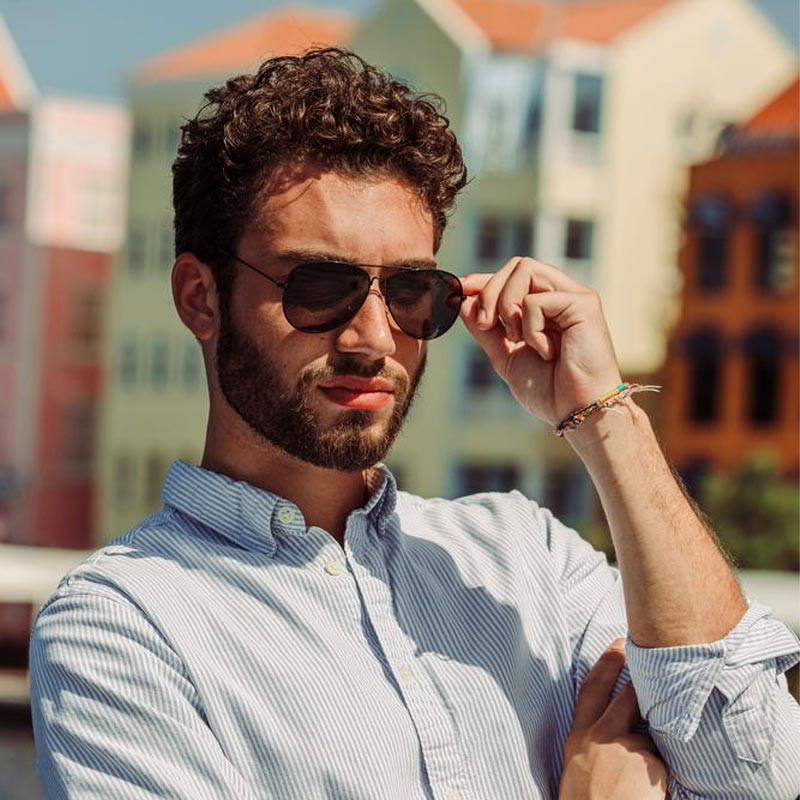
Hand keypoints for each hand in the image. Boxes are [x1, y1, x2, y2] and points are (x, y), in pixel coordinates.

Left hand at [460, 257, 621, 425]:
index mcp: (546, 306)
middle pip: (516, 265)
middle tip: (486, 326)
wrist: (575, 412)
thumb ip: (486, 330)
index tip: (460, 291)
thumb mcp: (506, 356)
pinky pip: (537, 301)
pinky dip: (530, 329)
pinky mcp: (584, 304)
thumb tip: (463, 301)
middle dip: (490, 293)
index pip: (512, 275)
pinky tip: (546, 352)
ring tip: (517, 339)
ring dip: (507, 305)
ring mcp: (574, 296)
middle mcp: (561, 295)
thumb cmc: (549, 390)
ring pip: (525, 270)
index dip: (484, 280)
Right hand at [559, 639, 667, 799]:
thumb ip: (594, 742)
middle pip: (628, 696)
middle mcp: (601, 737)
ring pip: (650, 737)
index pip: (591, 688)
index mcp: (578, 737)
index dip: (606, 663)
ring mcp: (627, 749)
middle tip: (655, 660)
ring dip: (652, 751)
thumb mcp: (578, 766)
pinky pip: (663, 765)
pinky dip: (661, 777)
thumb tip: (619, 728)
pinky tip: (649, 793)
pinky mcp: (650, 766)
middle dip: (641, 679)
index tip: (618, 644)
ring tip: (639, 780)